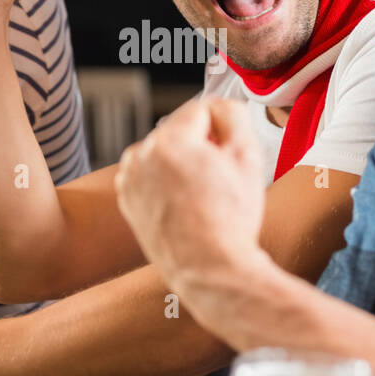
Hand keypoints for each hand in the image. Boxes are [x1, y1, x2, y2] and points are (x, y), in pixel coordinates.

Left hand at [114, 98, 270, 295]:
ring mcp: (129, 178)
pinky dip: (166, 182)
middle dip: (201, 146)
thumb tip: (220, 106)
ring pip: (164, 151)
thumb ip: (233, 115)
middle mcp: (141, 154)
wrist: (210, 269)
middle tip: (219, 180)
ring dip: (182, 162)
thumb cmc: (230, 219)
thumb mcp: (248, 156)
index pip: (202, 109)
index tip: (230, 155)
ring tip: (201, 195)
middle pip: (180, 130)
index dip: (223, 129)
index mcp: (169, 139)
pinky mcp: (126, 199)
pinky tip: (184, 204)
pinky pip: (150, 175)